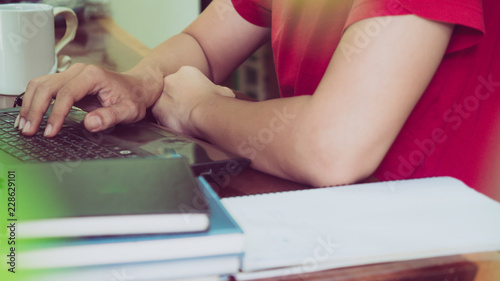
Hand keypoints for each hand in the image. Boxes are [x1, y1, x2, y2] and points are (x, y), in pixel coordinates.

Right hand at [17, 63, 162, 136]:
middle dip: (35, 110)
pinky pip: (45, 87)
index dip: (55, 114)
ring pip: (41, 84)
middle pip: (47, 86)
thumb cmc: (135, 98)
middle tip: (29, 131)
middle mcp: (79, 71)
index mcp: (93, 76)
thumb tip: (90, 123)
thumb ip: (110, 117)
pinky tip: (30, 116)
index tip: (50, 132)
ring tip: (24, 126)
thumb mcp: (129, 110)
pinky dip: (35, 101)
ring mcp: (72, 74)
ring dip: (30, 104)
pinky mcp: (68, 81)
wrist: (139, 87)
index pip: (66, 94)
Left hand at [151, 66, 234, 135]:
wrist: (206, 113)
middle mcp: (170, 80)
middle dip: (175, 99)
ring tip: (182, 120)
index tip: (194, 100)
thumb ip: (217, 90)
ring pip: (162, 103)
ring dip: (169, 111)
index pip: (182, 80)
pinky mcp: (156, 110)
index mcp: (186, 72)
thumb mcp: (223, 91)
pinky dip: (167, 122)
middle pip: (169, 89)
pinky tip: (177, 126)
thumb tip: (221, 92)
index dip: (188, 92)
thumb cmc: (217, 102)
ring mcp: (161, 95)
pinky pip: (159, 117)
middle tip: (186, 111)